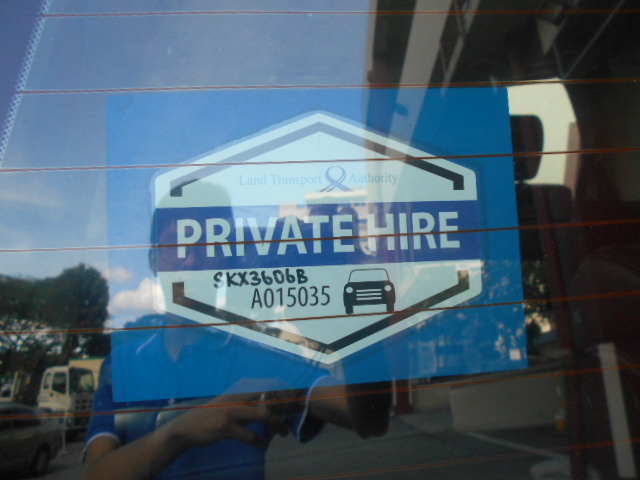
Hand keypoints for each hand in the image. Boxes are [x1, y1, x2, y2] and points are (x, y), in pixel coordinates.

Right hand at [163, 392, 288, 449]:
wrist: (187, 427)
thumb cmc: (212, 416)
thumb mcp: (230, 405)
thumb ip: (248, 406)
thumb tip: (269, 411)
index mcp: (239, 392)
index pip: (266, 387)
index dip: (283, 392)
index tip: (295, 399)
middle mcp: (237, 398)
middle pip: (269, 398)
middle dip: (285, 406)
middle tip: (295, 415)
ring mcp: (231, 412)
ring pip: (263, 415)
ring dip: (277, 425)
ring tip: (284, 433)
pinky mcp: (225, 427)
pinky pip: (249, 435)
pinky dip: (259, 441)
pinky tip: (263, 445)